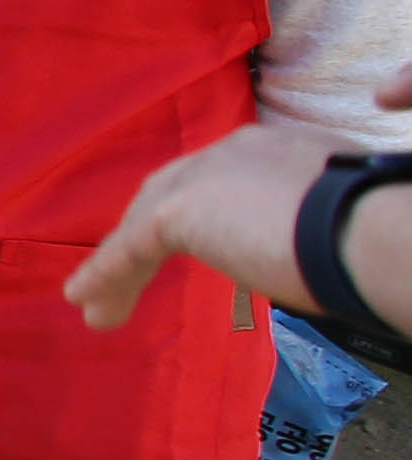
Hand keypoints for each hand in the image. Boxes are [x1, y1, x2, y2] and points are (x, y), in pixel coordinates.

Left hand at [68, 62, 411, 328]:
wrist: (372, 232)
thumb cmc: (376, 237)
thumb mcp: (340, 224)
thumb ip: (310, 228)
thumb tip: (312, 255)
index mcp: (278, 150)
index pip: (220, 179)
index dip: (199, 211)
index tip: (196, 242)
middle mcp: (237, 150)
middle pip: (173, 192)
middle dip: (147, 233)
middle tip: (129, 273)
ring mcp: (206, 175)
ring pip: (148, 221)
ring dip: (120, 266)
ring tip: (98, 310)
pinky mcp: (181, 210)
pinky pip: (131, 246)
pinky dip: (106, 272)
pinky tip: (83, 301)